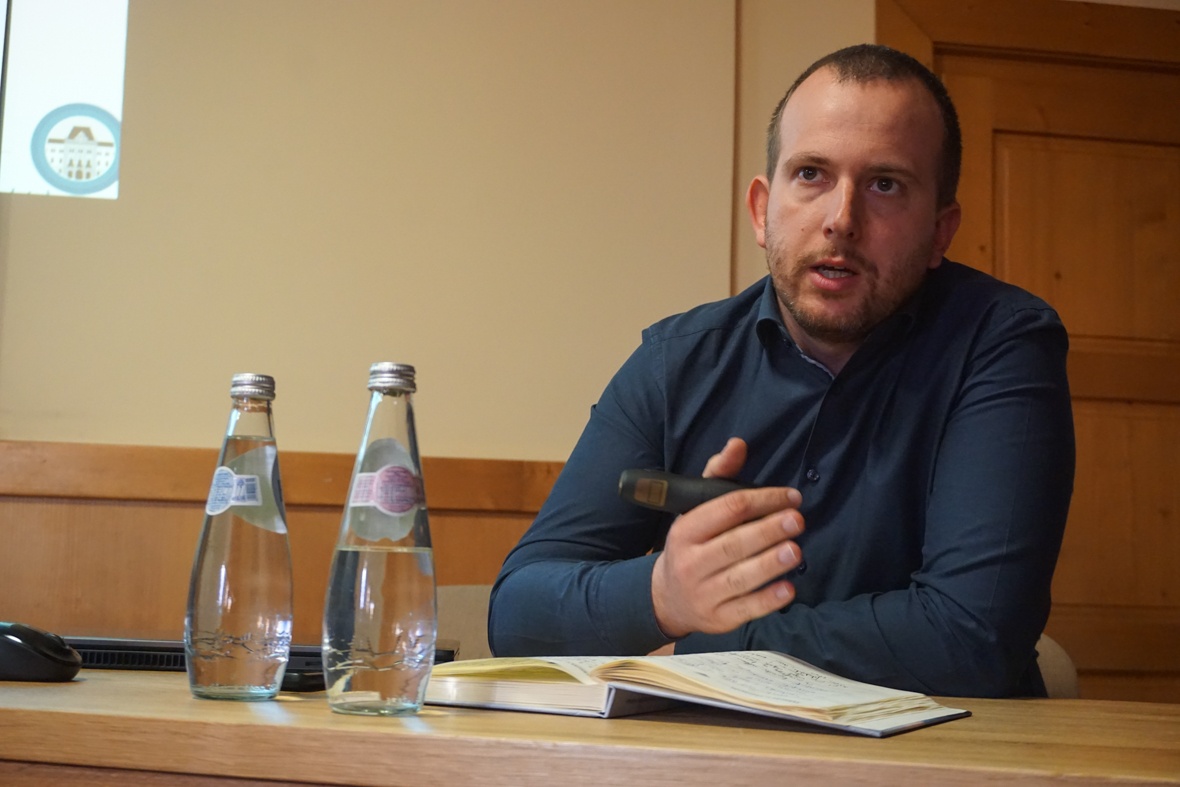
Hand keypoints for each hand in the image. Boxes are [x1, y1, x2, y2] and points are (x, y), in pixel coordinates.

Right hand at [651, 438, 804, 639]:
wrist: (668, 598)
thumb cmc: (692, 546)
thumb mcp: (696, 510)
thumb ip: (719, 476)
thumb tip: (738, 444)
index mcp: (685, 531)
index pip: (726, 510)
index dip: (761, 500)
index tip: (790, 496)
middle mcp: (690, 563)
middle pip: (733, 544)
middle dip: (768, 530)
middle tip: (798, 520)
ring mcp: (703, 593)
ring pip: (739, 578)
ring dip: (770, 564)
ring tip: (796, 550)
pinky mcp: (718, 619)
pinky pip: (745, 609)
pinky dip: (767, 600)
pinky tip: (788, 589)